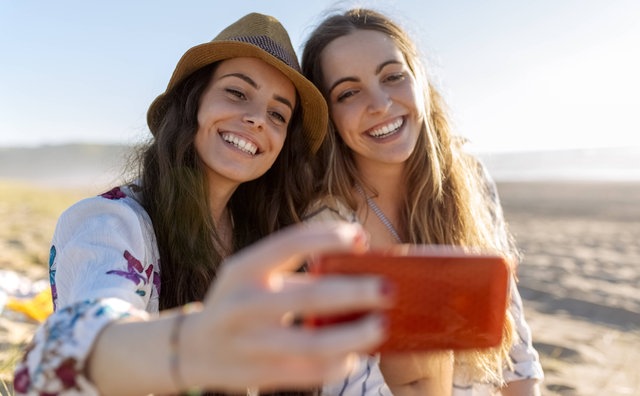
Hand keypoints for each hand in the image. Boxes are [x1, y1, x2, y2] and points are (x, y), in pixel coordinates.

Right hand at [181, 221, 390, 391]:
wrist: (192, 349)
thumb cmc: (237, 300)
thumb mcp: (249, 273)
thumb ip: (291, 264)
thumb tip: (357, 247)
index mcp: (243, 270)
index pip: (290, 244)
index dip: (328, 237)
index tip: (360, 239)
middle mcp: (243, 305)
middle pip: (309, 297)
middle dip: (355, 293)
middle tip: (388, 289)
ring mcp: (251, 344)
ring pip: (312, 344)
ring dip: (353, 337)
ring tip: (381, 327)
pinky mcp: (260, 375)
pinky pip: (308, 373)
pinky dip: (337, 365)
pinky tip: (354, 357)